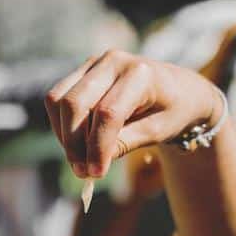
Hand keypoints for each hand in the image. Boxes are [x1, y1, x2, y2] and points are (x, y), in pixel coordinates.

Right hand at [44, 49, 224, 178]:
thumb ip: (126, 143)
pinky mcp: (82, 72)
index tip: (96, 174)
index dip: (98, 146)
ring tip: (81, 159)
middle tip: (83, 172)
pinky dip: (62, 125)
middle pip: (75, 103)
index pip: (107, 113)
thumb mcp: (157, 132)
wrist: (178, 89)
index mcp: (140, 74)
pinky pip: (58, 98)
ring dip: (64, 135)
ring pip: (59, 100)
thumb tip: (93, 162)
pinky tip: (78, 143)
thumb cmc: (172, 111)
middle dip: (74, 143)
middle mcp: (113, 62)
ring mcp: (94, 64)